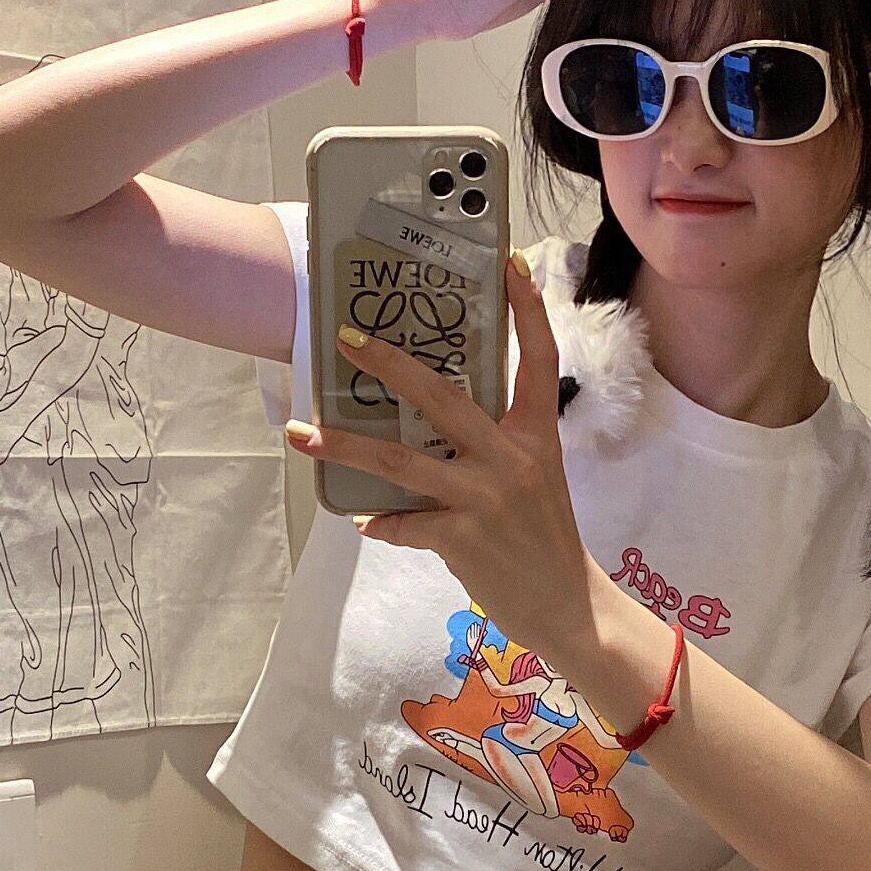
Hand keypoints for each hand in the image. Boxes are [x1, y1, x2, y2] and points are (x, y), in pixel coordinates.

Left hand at [284, 251, 594, 661]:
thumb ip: (494, 448)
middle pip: (443, 396)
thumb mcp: (535, 479)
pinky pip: (404, 523)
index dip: (528, 311)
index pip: (538, 360)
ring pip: (401, 460)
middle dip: (391, 364)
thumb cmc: (544, 539)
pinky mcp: (464, 538)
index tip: (511, 264)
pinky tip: (364, 520)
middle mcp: (512, 458)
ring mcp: (486, 497)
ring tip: (302, 433)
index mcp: (535, 436)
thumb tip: (427, 433)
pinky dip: (380, 522)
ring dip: (346, 446)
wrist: (568, 606)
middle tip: (347, 338)